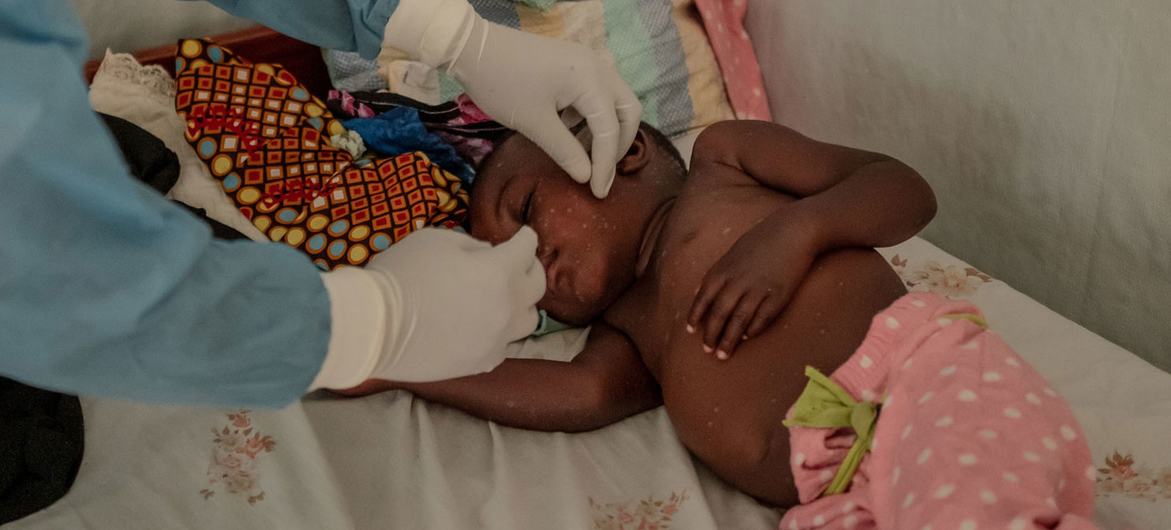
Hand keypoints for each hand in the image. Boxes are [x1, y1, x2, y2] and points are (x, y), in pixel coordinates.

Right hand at [365, 227, 544, 381]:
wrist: (374, 326)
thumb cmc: (401, 273)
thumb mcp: (436, 240)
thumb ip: (472, 245)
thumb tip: (488, 255)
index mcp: (499, 271)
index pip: (526, 249)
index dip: (525, 238)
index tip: (522, 235)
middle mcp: (508, 306)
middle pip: (537, 285)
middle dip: (530, 268)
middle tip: (519, 263)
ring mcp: (497, 339)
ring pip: (527, 320)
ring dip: (519, 304)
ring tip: (504, 298)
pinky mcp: (481, 362)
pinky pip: (503, 346)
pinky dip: (499, 333)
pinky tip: (485, 327)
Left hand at [383, 0, 640, 197]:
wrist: (473, 48)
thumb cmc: (502, 85)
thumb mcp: (534, 124)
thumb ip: (565, 151)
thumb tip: (586, 177)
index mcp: (591, 81)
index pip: (610, 129)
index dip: (606, 164)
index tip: (598, 192)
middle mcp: (598, 67)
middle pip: (627, 110)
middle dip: (619, 144)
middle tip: (602, 171)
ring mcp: (587, 61)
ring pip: (614, 100)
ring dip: (605, 129)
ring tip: (582, 154)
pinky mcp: (574, 63)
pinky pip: (597, 92)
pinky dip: (592, 114)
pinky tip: (570, 131)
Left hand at [687, 219, 818, 358]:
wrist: (793, 231)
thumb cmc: (761, 241)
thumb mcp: (732, 254)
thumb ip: (715, 274)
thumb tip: (697, 292)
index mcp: (723, 270)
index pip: (703, 299)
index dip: (695, 317)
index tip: (690, 332)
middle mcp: (737, 281)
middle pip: (718, 315)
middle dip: (710, 335)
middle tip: (707, 350)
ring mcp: (758, 290)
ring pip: (738, 322)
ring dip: (728, 340)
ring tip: (723, 355)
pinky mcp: (778, 296)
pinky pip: (761, 319)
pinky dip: (752, 330)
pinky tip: (747, 337)